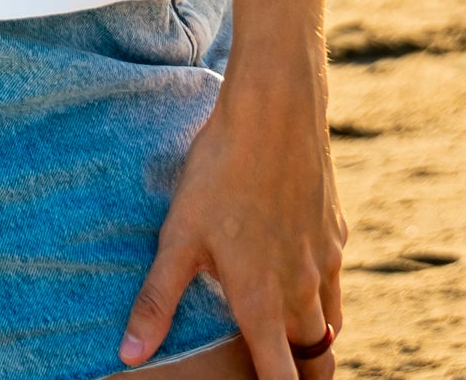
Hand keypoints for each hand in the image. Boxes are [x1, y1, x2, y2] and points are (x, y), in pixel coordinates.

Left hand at [120, 57, 345, 379]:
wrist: (275, 111)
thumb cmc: (220, 172)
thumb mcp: (179, 235)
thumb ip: (156, 300)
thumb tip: (130, 353)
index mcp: (262, 302)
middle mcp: (301, 289)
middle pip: (316, 359)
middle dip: (304, 375)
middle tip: (286, 373)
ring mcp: (324, 260)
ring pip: (332, 323)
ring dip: (315, 340)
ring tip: (294, 342)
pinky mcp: (335, 231)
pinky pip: (335, 280)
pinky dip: (323, 293)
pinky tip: (299, 271)